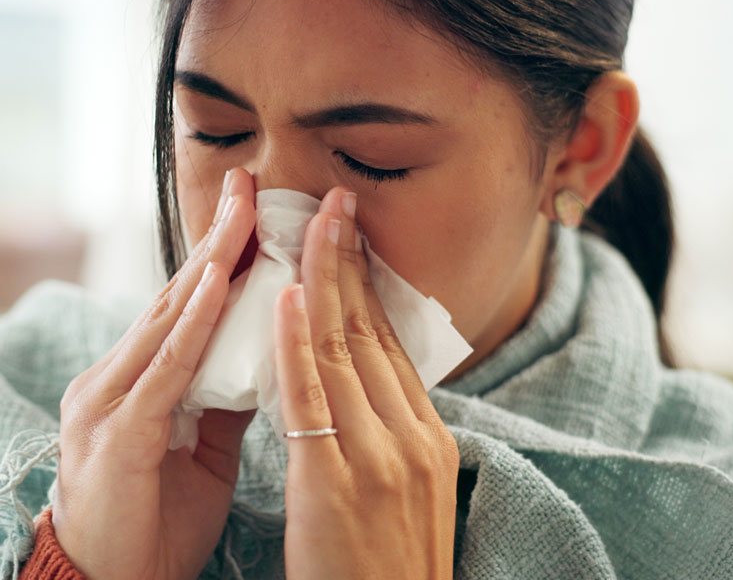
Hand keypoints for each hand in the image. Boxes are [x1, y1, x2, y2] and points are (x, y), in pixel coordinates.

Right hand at [52, 168, 257, 579]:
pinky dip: (193, 321)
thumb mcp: (205, 441)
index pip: (192, 302)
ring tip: (243, 211)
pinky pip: (164, 368)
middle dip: (219, 236)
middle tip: (249, 183)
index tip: (257, 206)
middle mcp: (120, 375)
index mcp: (145, 376)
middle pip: (181, 293)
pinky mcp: (119, 434)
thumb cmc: (157, 515)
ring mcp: (112, 400)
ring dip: (212, 260)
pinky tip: (216, 280)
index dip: (225, 253)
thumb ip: (229, 388)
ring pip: (171, 317)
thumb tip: (272, 343)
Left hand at [274, 187, 459, 579]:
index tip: (350, 237)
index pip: (391, 342)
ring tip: (311, 224)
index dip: (368, 284)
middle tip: (336, 203)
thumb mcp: (409, 487)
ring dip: (324, 281)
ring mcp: (379, 456)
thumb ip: (389, 427)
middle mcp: (412, 434)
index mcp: (429, 434)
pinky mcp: (336, 483)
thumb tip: (363, 373)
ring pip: (344, 349)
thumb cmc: (389, 562)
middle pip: (372, 330)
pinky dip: (299, 340)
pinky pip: (314, 396)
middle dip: (350, 261)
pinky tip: (289, 294)